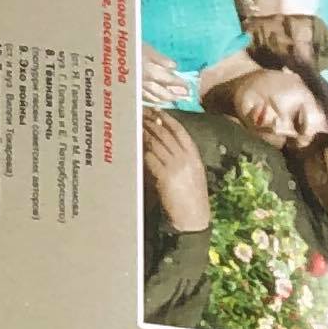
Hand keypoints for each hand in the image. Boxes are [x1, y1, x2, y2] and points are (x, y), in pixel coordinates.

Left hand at [143, 110, 210, 232]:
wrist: (193, 218)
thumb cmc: (191, 197)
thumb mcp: (193, 173)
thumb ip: (181, 157)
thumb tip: (163, 142)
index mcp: (194, 155)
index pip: (180, 131)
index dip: (167, 118)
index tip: (156, 111)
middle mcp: (186, 158)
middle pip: (165, 133)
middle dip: (151, 122)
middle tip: (139, 114)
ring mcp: (175, 166)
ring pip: (155, 143)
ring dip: (143, 134)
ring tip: (133, 127)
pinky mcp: (165, 176)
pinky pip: (150, 158)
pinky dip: (142, 151)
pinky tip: (134, 148)